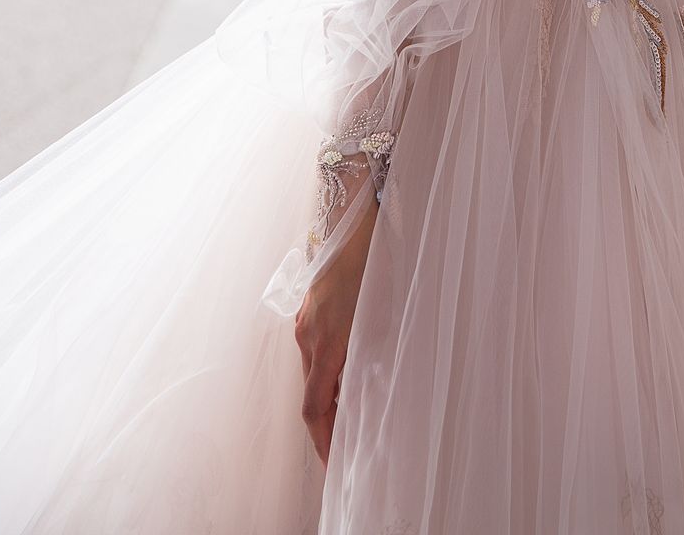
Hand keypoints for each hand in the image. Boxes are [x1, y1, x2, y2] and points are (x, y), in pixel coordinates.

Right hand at [294, 203, 375, 465]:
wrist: (351, 221)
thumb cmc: (373, 262)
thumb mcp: (378, 310)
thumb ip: (368, 351)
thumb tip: (367, 387)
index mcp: (326, 342)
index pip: (315, 408)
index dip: (323, 440)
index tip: (333, 463)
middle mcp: (308, 337)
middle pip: (312, 395)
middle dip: (328, 425)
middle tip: (345, 449)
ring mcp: (305, 324)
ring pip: (313, 374)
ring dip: (329, 397)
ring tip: (350, 416)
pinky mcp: (308, 312)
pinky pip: (313, 353)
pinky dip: (327, 372)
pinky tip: (345, 374)